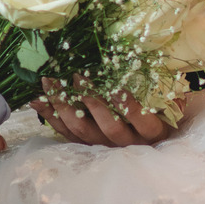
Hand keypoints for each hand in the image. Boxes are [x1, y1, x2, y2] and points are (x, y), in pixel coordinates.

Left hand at [30, 77, 177, 147]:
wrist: (151, 138)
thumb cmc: (159, 110)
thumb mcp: (166, 99)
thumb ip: (155, 85)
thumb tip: (140, 56)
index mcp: (151, 131)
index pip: (141, 120)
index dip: (128, 105)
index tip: (115, 86)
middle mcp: (128, 143)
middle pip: (108, 127)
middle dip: (90, 101)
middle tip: (76, 77)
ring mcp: (106, 147)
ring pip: (82, 132)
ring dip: (64, 107)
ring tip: (49, 83)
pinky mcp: (88, 146)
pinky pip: (67, 134)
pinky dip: (51, 117)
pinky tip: (38, 101)